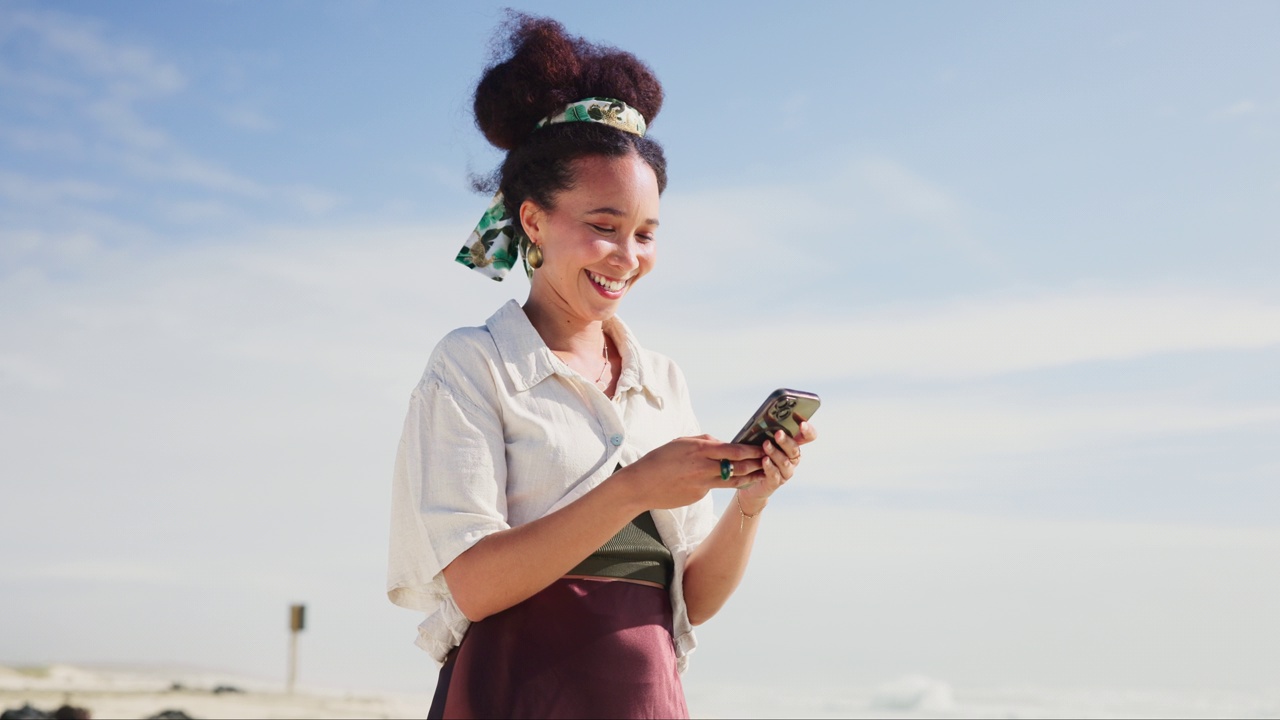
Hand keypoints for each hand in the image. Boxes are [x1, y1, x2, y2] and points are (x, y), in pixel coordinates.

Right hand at [618, 434, 764, 509]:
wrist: (641, 485)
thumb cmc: (660, 459)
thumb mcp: (681, 441)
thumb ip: (705, 442)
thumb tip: (723, 443)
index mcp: (700, 450)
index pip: (734, 450)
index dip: (752, 450)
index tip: (764, 447)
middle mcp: (704, 468)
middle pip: (739, 467)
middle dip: (756, 464)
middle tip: (770, 461)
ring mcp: (702, 484)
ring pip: (733, 481)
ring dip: (749, 477)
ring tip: (761, 474)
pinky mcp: (699, 496)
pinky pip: (715, 487)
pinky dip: (724, 483)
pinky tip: (730, 480)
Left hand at [735, 420, 817, 509]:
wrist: (752, 481)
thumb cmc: (758, 456)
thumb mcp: (763, 441)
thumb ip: (767, 432)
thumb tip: (763, 420)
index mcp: (793, 445)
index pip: (808, 437)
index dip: (808, 431)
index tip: (802, 424)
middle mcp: (792, 458)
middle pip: (795, 449)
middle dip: (786, 441)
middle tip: (778, 433)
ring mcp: (786, 471)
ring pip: (785, 462)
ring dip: (775, 452)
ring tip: (766, 445)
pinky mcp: (776, 481)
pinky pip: (775, 474)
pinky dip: (769, 466)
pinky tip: (764, 460)